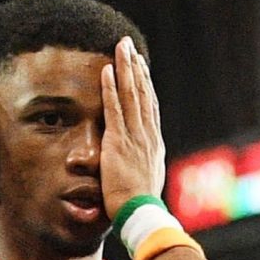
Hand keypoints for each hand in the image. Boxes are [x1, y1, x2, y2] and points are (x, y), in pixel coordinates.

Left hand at [100, 37, 165, 220]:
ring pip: (131, 94)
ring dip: (125, 68)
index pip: (149, 106)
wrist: (141, 213)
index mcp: (153, 142)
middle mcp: (147, 134)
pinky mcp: (119, 141)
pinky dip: (110, 87)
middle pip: (142, 92)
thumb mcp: (144, 181)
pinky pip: (114, 108)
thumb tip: (139, 164)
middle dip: (135, 67)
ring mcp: (134, 136)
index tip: (139, 66)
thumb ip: (141, 166)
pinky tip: (106, 70)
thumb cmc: (141, 205)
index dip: (144, 83)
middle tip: (129, 46)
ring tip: (120, 47)